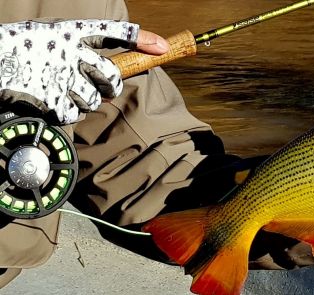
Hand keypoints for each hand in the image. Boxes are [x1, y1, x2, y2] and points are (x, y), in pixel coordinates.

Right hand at [0, 20, 167, 123]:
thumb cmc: (22, 48)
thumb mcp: (53, 35)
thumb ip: (81, 47)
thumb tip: (110, 71)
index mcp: (71, 32)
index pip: (113, 31)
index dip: (141, 38)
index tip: (162, 46)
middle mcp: (70, 53)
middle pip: (111, 76)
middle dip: (111, 86)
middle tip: (103, 88)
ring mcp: (61, 76)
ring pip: (94, 99)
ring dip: (85, 101)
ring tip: (66, 93)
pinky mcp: (50, 99)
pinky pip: (73, 114)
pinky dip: (65, 113)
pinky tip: (52, 103)